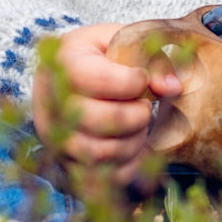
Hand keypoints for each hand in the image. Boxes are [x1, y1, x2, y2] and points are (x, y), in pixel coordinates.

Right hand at [32, 22, 181, 180]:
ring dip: (133, 142)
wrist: (68, 73)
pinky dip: (125, 167)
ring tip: (139, 125)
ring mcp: (53, 137)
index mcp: (64, 61)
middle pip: (97, 121)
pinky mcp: (63, 164)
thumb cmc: (103, 55)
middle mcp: (49, 102)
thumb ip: (151, 58)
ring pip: (99, 154)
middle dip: (135, 116)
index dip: (132, 82)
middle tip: (144, 106)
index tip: (142, 78)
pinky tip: (134, 146)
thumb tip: (172, 88)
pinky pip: (98, 180)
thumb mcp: (125, 41)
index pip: (98, 80)